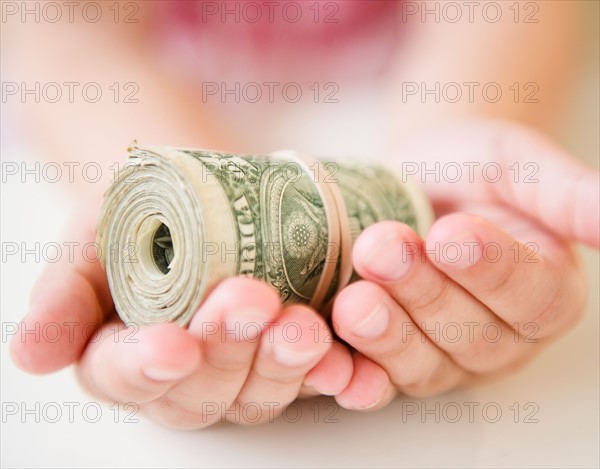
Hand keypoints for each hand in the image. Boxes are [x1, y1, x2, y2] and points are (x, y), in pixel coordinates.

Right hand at [10, 198, 352, 428]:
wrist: (201, 202)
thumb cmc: (140, 220)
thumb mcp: (92, 238)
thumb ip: (64, 293)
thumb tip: (32, 356)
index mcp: (125, 358)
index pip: (124, 376)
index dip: (145, 367)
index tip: (171, 345)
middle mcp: (185, 380)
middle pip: (202, 391)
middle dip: (227, 349)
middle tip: (250, 301)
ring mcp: (242, 375)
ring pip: (259, 393)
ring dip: (283, 365)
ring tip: (304, 326)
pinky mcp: (292, 362)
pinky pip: (315, 382)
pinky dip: (333, 377)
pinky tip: (346, 362)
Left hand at [329, 119, 598, 409]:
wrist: (413, 178)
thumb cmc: (470, 169)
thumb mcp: (518, 165)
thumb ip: (564, 194)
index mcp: (543, 292)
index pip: (530, 296)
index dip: (492, 270)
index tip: (451, 235)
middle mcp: (498, 337)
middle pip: (470, 337)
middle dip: (424, 294)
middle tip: (383, 249)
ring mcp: (442, 356)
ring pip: (422, 364)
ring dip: (386, 335)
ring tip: (353, 298)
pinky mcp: (389, 360)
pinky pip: (375, 381)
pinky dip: (351, 377)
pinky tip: (328, 363)